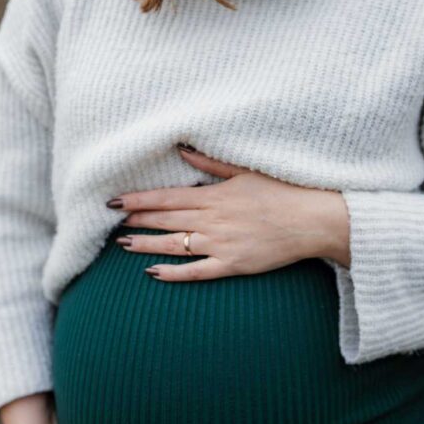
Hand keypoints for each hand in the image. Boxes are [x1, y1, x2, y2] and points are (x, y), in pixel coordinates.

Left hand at [107, 143, 349, 278]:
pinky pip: (196, 271)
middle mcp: (212, 220)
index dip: (138, 200)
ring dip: (146, 244)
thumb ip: (211, 165)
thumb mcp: (244, 171)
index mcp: (214, 195)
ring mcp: (221, 244)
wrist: (312, 220)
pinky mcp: (233, 265)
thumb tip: (183, 151)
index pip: (166, 197)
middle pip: (165, 220)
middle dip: (136, 219)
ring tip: (123, 244)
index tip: (115, 200)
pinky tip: (152, 272)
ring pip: (174, 245)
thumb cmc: (283, 192)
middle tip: (111, 221)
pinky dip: (173, 273)